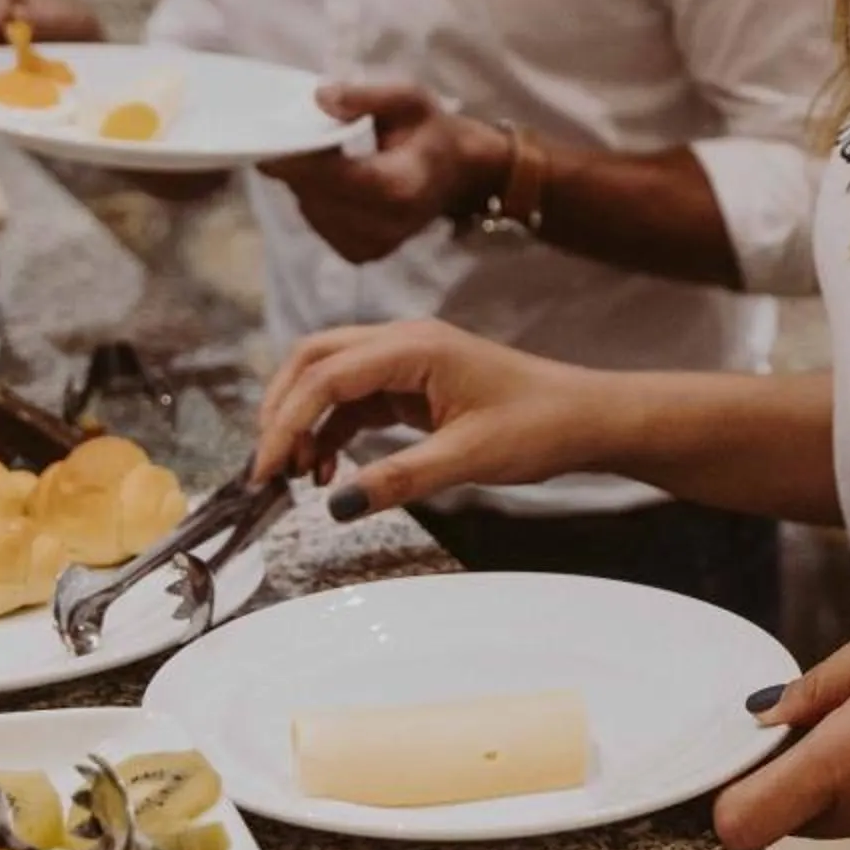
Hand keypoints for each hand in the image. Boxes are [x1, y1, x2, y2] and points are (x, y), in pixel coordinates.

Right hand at [251, 319, 608, 512]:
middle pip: (314, 360)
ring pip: (329, 378)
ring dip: (305, 422)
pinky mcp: (412, 385)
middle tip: (268, 468)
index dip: (285, 422)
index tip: (264, 469)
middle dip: (281, 410)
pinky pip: (354, 400)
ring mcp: (407, 362)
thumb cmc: (538, 427)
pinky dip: (331, 430)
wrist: (585, 418)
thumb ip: (399, 480)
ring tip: (297, 477)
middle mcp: (403, 343)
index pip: (324, 375)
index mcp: (414, 348)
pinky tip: (328, 471)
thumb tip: (336, 506)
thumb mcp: (468, 460)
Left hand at [259, 82, 505, 266]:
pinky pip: (319, 223)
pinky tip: (325, 178)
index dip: (299, 161)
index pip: (336, 177)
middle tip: (282, 135)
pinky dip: (315, 199)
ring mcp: (374, 246)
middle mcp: (386, 226)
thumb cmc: (432, 132)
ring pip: (312, 210)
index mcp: (401, 188)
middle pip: (317, 196)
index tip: (268, 140)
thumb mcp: (409, 99)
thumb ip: (366, 96)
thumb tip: (319, 98)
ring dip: (303, 182)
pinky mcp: (362, 254)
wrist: (459, 174)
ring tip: (309, 152)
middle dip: (295, 166)